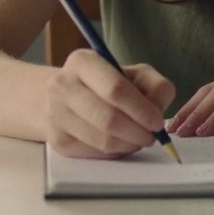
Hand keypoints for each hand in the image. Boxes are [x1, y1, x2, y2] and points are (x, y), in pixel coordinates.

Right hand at [45, 49, 175, 158]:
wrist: (63, 97)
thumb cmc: (106, 84)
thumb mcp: (134, 74)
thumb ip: (155, 86)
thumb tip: (157, 110)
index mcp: (82, 61)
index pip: (115, 89)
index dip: (141, 109)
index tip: (157, 122)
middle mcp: (62, 85)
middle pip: (108, 119)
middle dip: (138, 132)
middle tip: (152, 137)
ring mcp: (55, 114)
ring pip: (102, 140)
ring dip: (129, 145)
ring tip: (139, 139)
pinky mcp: (57, 140)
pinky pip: (95, 153)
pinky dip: (115, 152)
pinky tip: (120, 142)